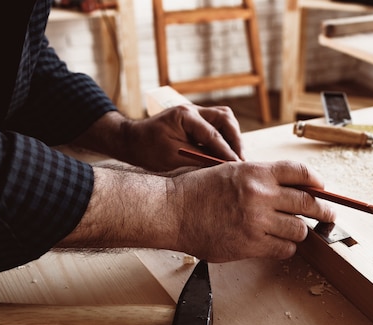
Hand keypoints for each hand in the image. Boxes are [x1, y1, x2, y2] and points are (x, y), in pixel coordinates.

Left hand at [123, 104, 243, 171]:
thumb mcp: (173, 157)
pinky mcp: (197, 121)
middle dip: (236, 139)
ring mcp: (196, 113)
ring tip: (235, 156)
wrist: (132, 140)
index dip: (227, 151)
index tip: (237, 165)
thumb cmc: (148, 149)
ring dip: (233, 136)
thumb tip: (223, 165)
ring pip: (225, 119)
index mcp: (184, 116)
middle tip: (240, 159)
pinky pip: (218, 125)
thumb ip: (199, 159)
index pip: (213, 134)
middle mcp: (193, 110)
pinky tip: (226, 153)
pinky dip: (225, 137)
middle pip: (225, 118)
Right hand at [170, 160, 335, 260]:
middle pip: (309, 203)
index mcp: (256, 172)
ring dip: (299, 231)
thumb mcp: (230, 170)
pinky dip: (285, 247)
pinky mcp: (250, 245)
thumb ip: (260, 178)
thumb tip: (291, 188)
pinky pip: (284, 249)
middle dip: (324, 210)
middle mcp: (261, 195)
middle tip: (329, 215)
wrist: (172, 211)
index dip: (317, 182)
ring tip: (292, 230)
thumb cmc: (197, 189)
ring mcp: (257, 221)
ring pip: (299, 230)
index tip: (321, 189)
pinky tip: (277, 243)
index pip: (301, 173)